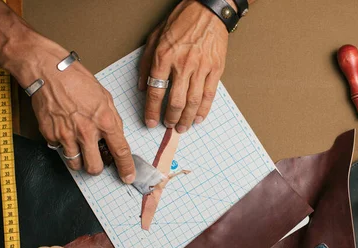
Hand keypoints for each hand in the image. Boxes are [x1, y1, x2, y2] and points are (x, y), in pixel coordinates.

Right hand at [12, 38, 135, 182]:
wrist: (48, 72)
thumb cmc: (77, 80)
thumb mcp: (105, 97)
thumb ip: (112, 119)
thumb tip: (116, 136)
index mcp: (104, 121)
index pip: (120, 151)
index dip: (126, 168)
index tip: (128, 177)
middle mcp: (86, 132)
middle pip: (94, 168)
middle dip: (97, 167)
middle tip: (95, 158)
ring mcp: (66, 135)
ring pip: (75, 164)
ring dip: (79, 159)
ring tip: (78, 144)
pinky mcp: (50, 135)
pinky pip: (59, 150)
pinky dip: (62, 145)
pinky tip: (63, 130)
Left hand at [139, 0, 228, 132]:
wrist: (208, 10)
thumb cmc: (181, 20)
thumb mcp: (155, 36)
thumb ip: (146, 62)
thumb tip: (142, 86)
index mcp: (164, 56)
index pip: (155, 91)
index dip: (152, 110)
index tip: (151, 122)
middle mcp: (182, 64)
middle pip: (175, 101)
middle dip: (170, 118)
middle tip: (168, 126)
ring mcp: (201, 67)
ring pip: (193, 101)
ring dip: (186, 118)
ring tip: (182, 127)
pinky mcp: (215, 69)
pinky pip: (209, 94)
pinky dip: (204, 110)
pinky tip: (199, 118)